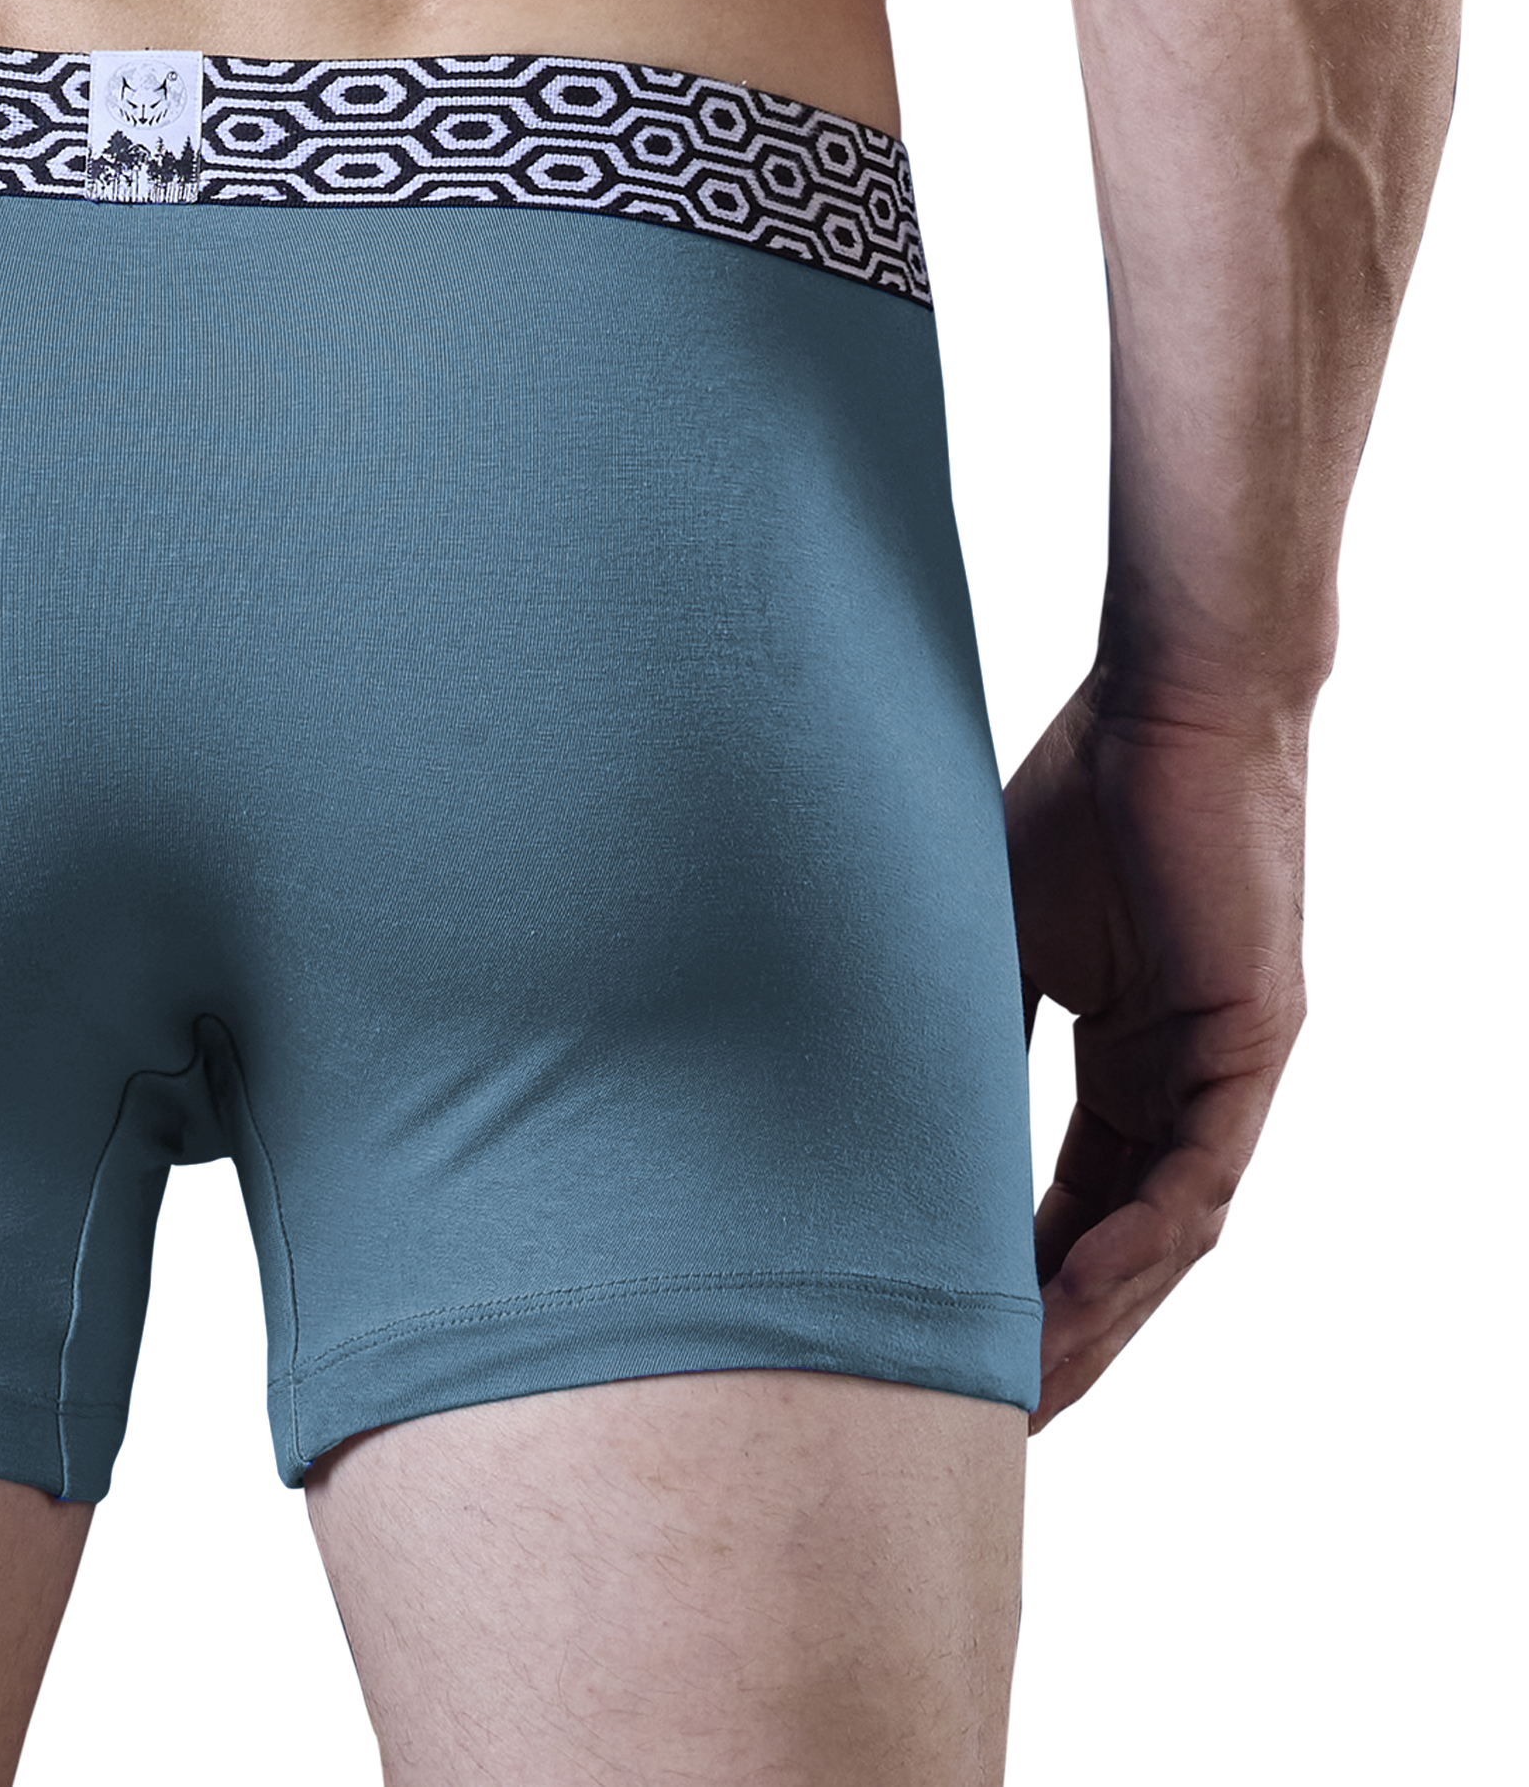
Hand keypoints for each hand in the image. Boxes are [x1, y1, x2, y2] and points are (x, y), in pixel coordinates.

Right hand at [1005, 673, 1308, 1428]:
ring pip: (1163, 1236)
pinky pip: (1196, 1179)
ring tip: (1020, 1391)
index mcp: (1130, 1057)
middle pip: (1120, 1246)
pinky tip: (1071, 1299)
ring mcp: (1228, 1069)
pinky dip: (1132, 1246)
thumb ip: (958, 1018)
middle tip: (981, 1418)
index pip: (1071, 1203)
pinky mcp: (1255, 1044)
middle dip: (1055, 1337)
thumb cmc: (1083, 785)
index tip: (942, 1348)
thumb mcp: (990, 927)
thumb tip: (859, 1100)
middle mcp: (1187, 1082)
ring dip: (1092, 1318)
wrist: (1175, 695)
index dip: (1014, 1284)